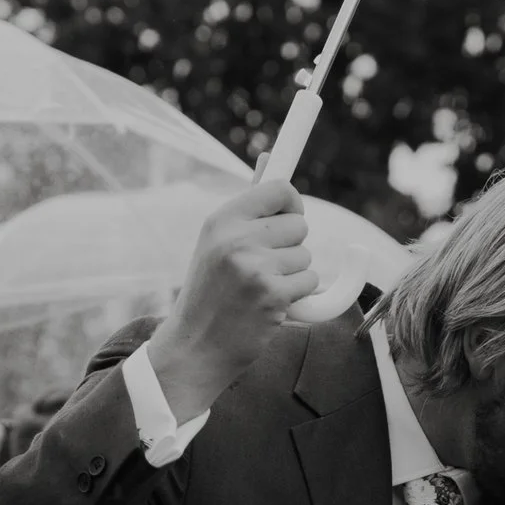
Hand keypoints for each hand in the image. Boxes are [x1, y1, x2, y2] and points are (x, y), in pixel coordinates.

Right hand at [142, 181, 318, 421]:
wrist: (195, 346)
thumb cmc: (211, 293)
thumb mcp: (218, 242)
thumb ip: (248, 205)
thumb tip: (268, 158)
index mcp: (222, 219)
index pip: (279, 188)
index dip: (292, 203)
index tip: (289, 216)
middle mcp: (236, 238)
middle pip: (299, 224)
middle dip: (291, 246)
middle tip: (265, 267)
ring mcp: (254, 266)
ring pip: (306, 255)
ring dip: (293, 275)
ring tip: (260, 289)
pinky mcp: (271, 294)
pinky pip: (309, 282)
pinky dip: (297, 296)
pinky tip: (269, 305)